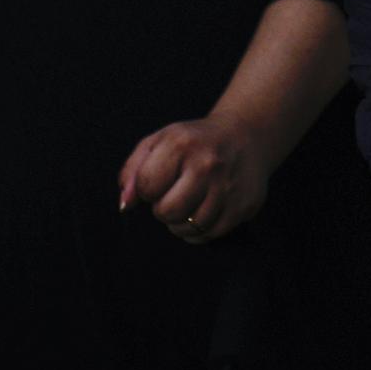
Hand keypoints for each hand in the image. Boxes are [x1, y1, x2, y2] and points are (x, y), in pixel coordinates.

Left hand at [118, 114, 272, 245]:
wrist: (245, 135)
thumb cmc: (194, 141)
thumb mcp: (160, 141)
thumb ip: (134, 170)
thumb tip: (125, 205)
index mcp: (182, 144)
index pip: (147, 186)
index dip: (147, 188)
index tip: (159, 180)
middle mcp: (207, 165)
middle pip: (167, 212)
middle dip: (163, 208)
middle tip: (174, 194)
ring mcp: (228, 187)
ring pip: (189, 228)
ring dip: (181, 222)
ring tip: (188, 203)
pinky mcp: (243, 206)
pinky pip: (209, 235)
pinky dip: (199, 230)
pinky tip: (202, 211)